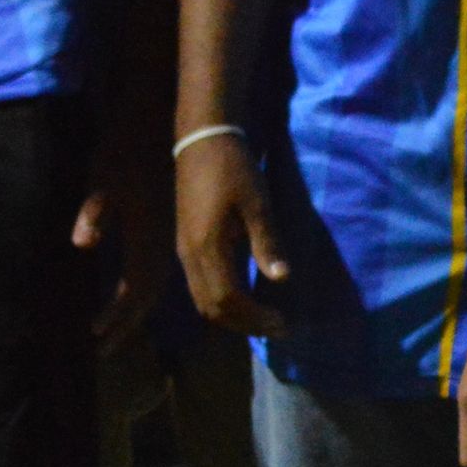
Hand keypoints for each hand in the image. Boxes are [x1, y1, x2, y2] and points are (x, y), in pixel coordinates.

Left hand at [74, 114, 168, 345]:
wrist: (167, 130)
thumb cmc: (126, 151)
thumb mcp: (102, 179)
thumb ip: (94, 211)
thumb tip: (82, 242)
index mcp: (146, 236)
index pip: (134, 288)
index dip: (117, 316)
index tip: (97, 339)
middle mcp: (161, 243)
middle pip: (146, 294)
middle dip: (124, 323)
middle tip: (103, 350)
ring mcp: (167, 238)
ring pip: (154, 284)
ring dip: (133, 310)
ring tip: (116, 330)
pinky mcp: (167, 230)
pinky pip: (157, 269)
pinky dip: (142, 289)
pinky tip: (132, 295)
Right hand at [175, 131, 288, 336]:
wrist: (201, 140)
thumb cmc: (233, 167)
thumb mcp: (257, 203)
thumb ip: (267, 242)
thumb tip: (281, 278)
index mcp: (206, 247)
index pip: (228, 300)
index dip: (255, 317)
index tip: (283, 322)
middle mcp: (188, 255)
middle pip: (212, 307)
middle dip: (245, 323)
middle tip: (279, 326)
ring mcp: (183, 250)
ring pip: (203, 299)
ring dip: (233, 315)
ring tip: (265, 318)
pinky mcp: (186, 243)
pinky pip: (200, 284)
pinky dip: (222, 300)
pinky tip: (247, 297)